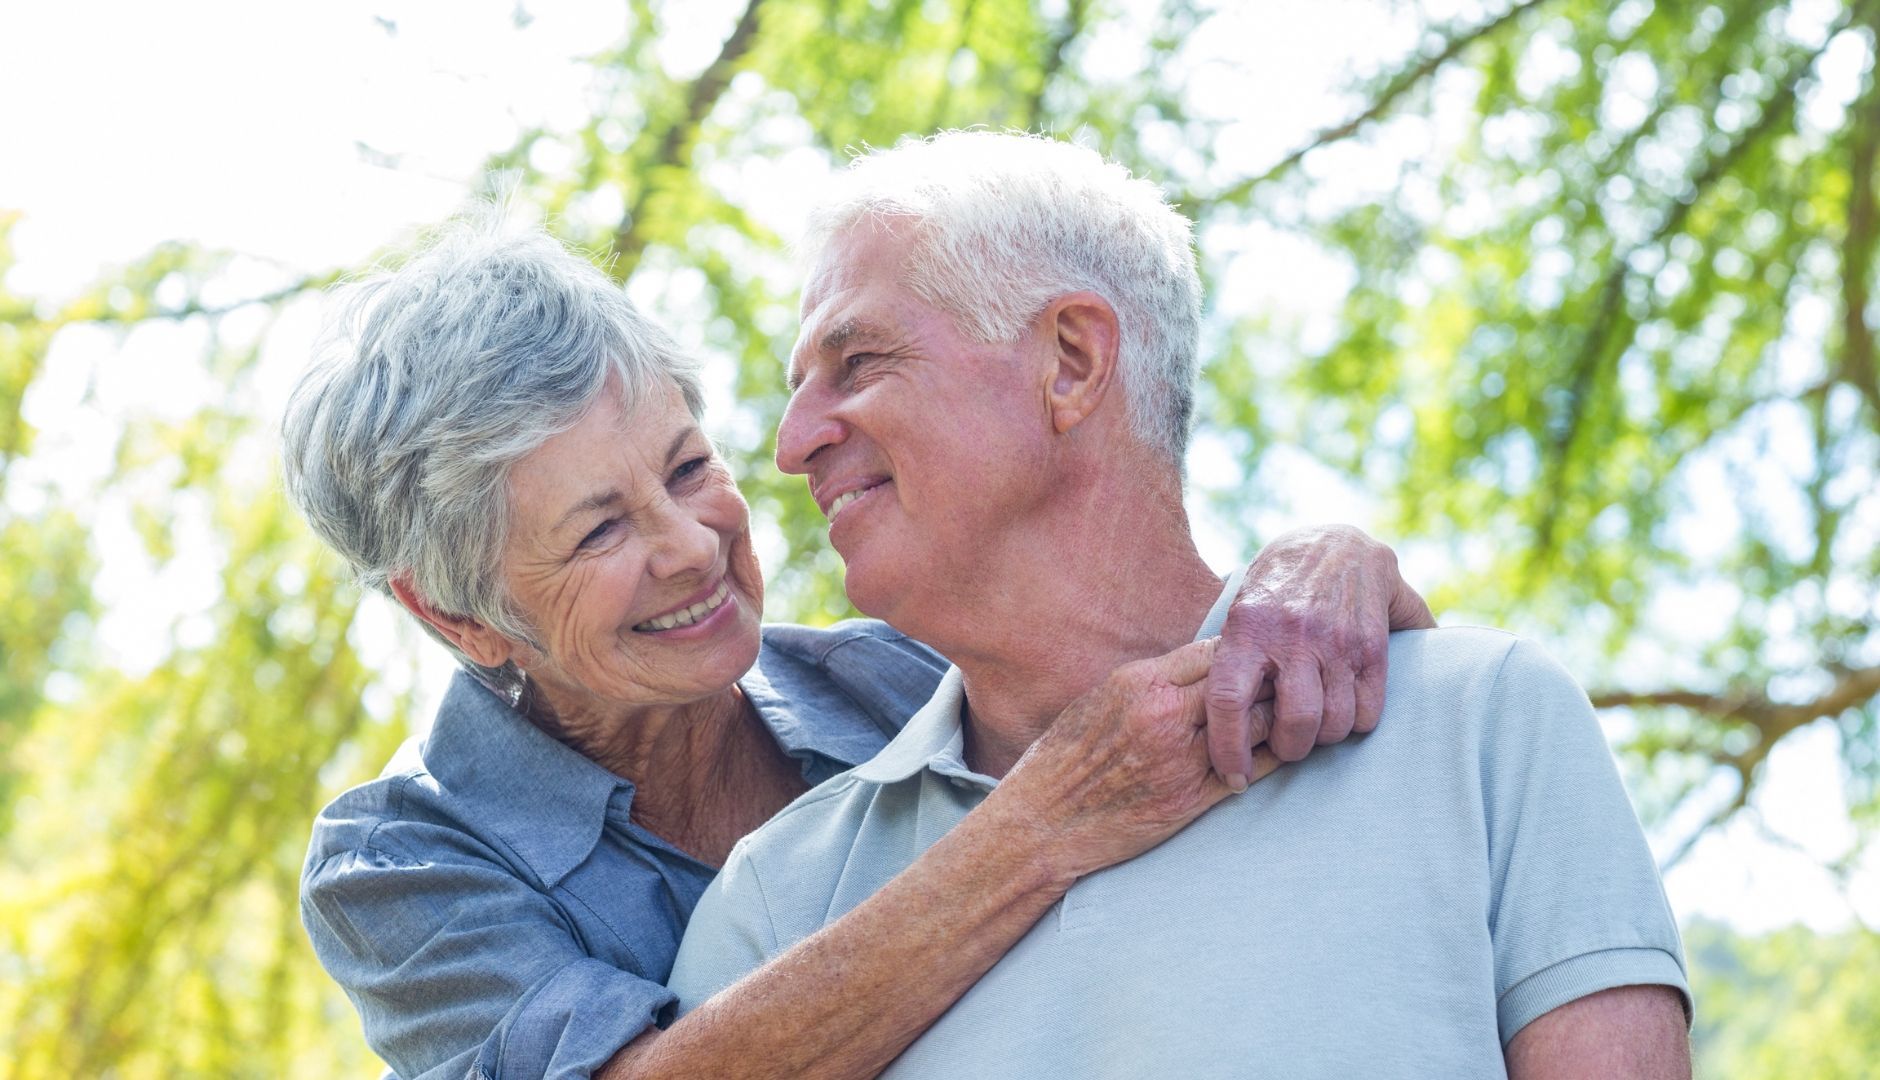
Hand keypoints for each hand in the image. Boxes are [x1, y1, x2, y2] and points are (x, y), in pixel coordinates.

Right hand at [990, 639, 1281, 884]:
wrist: (1042, 822)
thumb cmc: (1063, 759)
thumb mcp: (1101, 699)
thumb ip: (1150, 682)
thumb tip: (1194, 667)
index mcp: (1141, 683)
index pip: (1215, 650)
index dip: (1241, 652)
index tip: (1254, 657)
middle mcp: (1164, 716)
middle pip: (1244, 683)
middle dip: (1268, 681)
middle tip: (1287, 683)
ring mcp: (1180, 760)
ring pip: (1257, 726)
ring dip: (1277, 719)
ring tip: (1291, 716)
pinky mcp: (1191, 801)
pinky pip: (1251, 772)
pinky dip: (1271, 759)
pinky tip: (1280, 752)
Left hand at [1205, 524, 1435, 778]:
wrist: (1336, 542)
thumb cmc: (1276, 588)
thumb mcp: (1239, 611)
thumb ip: (1227, 660)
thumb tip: (1191, 718)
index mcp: (1247, 628)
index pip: (1228, 700)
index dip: (1227, 748)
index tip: (1231, 777)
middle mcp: (1293, 635)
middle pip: (1294, 724)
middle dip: (1289, 750)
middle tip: (1284, 747)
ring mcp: (1336, 641)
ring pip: (1335, 724)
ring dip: (1325, 739)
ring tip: (1314, 727)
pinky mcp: (1372, 646)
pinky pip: (1369, 711)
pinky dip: (1357, 723)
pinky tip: (1345, 709)